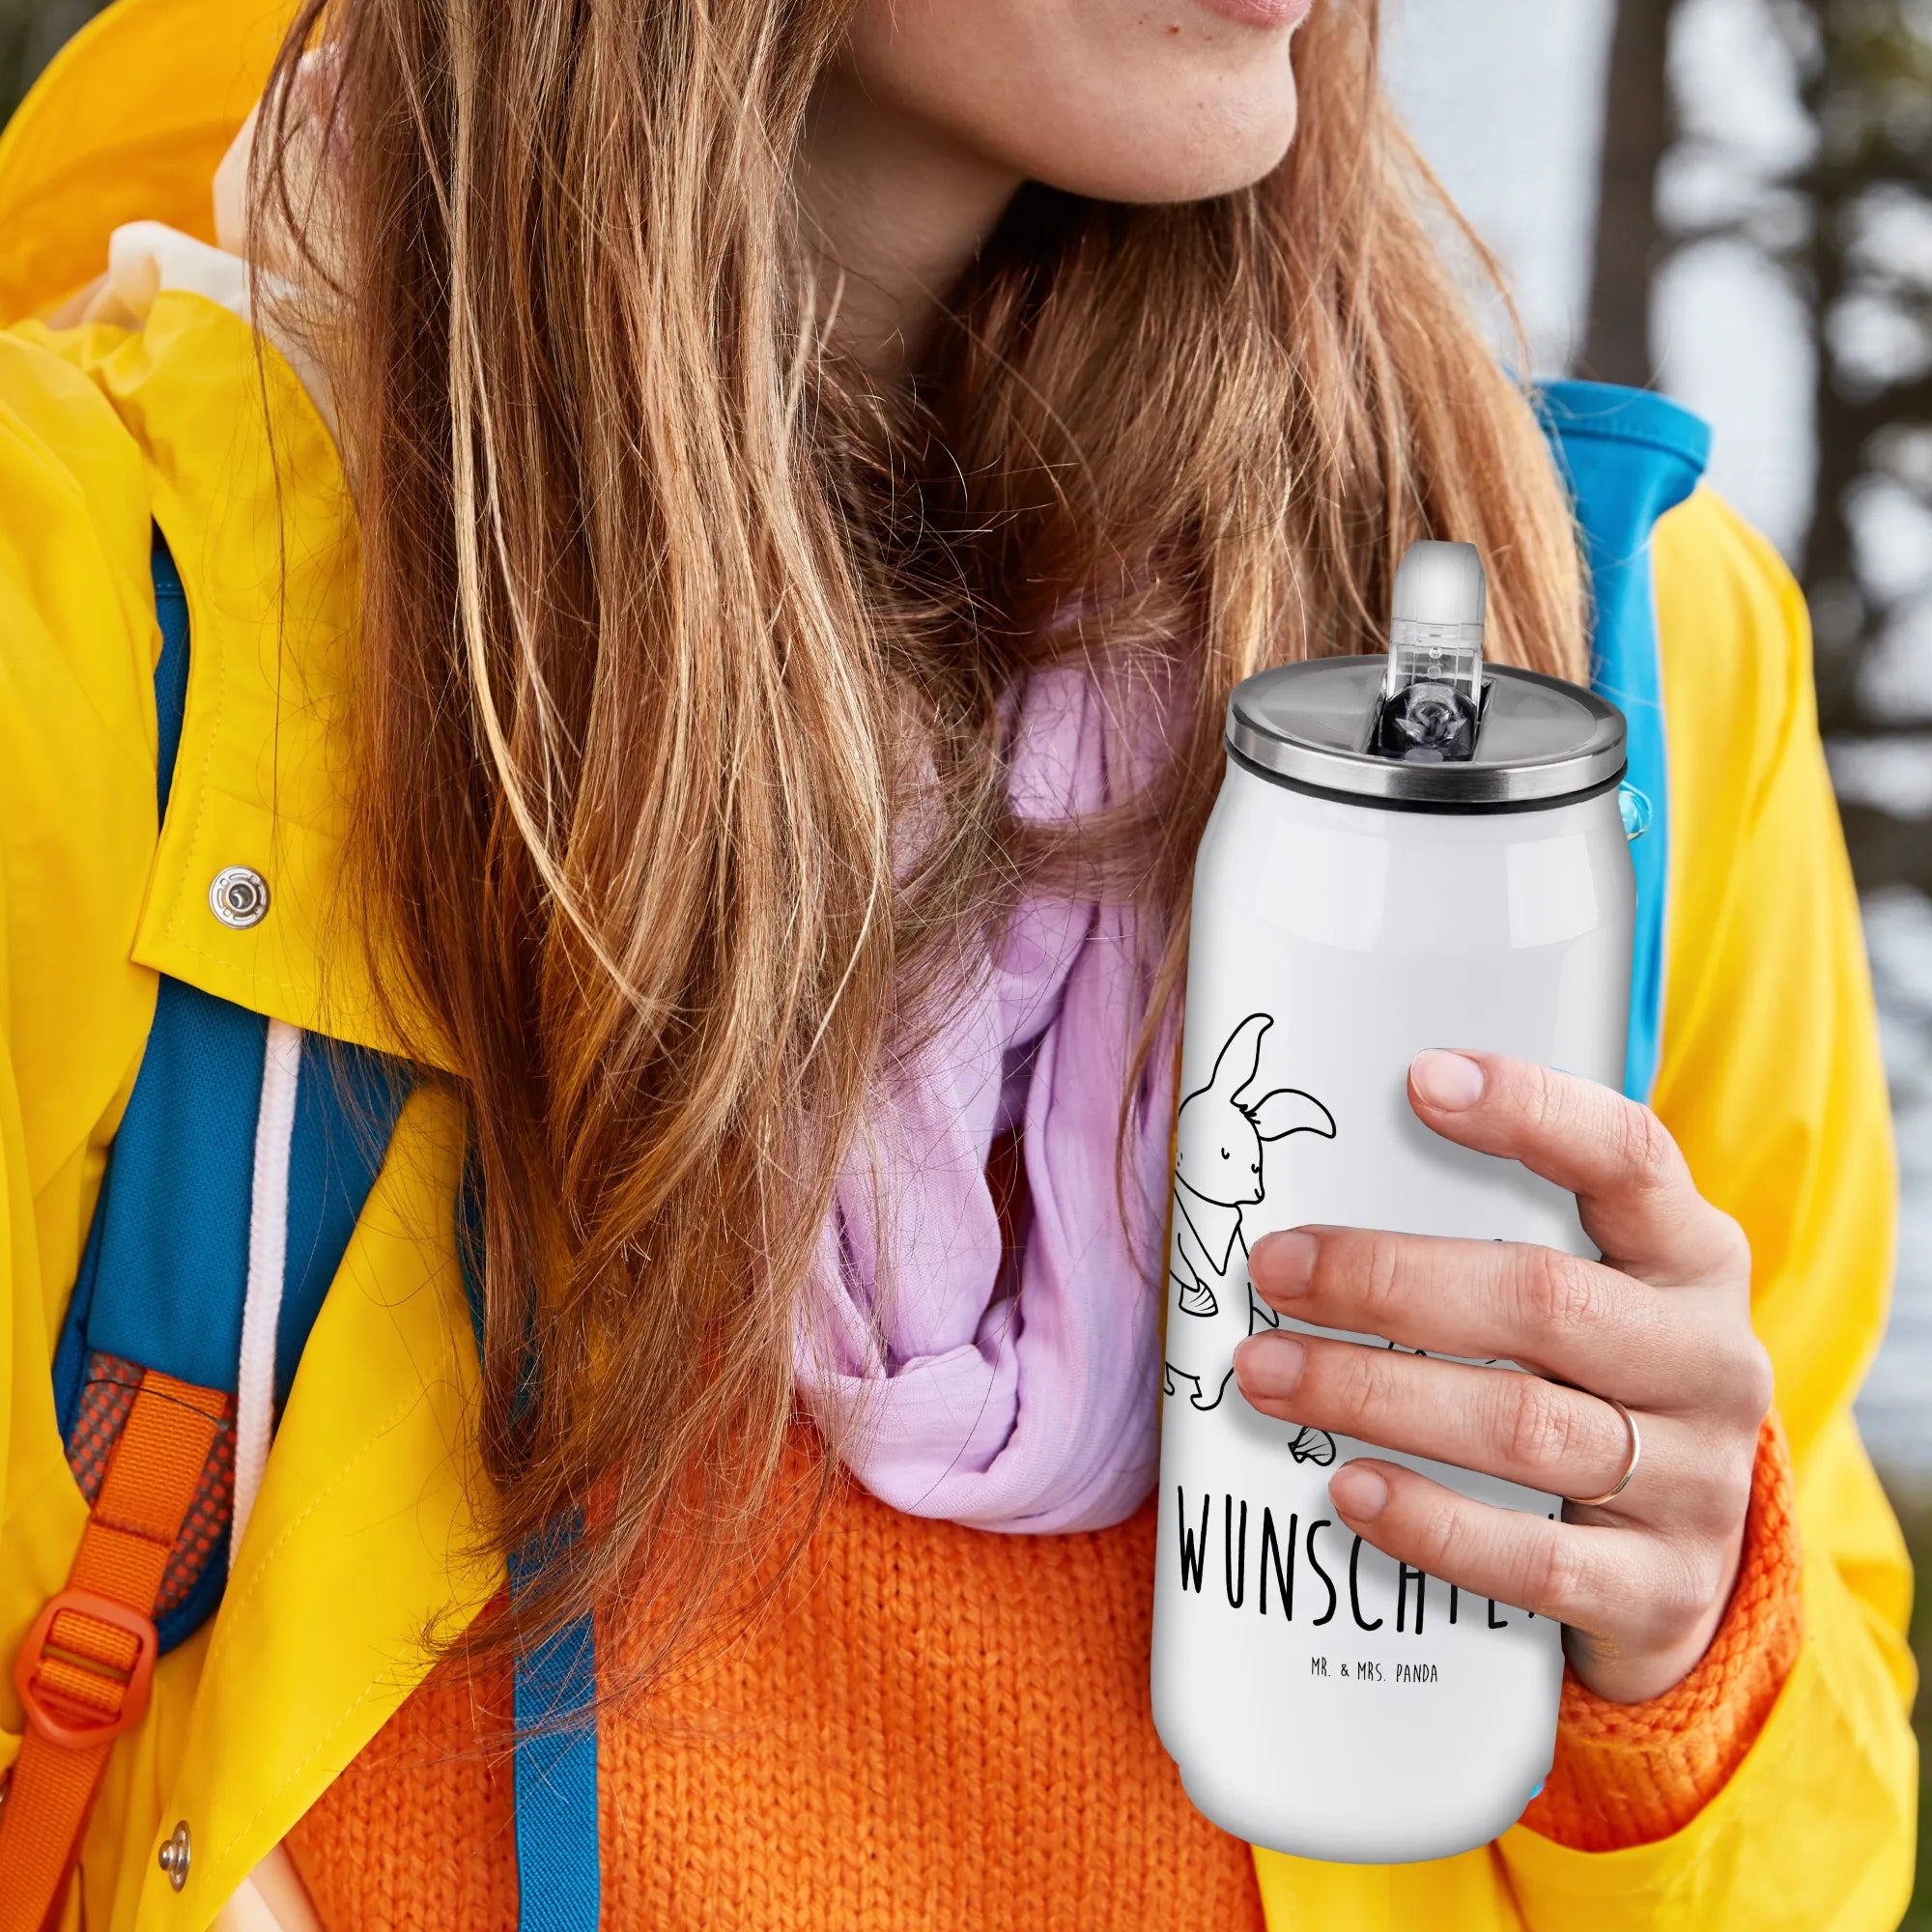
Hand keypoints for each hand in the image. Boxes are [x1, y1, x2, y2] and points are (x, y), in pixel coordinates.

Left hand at [1233, 1049, 1770, 1704]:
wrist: (1674, 1565)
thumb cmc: (1584, 1384)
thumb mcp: (1574, 1295)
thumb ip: (1483, 1237)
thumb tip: (1308, 1196)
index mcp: (1687, 1254)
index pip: (1626, 1155)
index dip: (1530, 1111)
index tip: (1419, 1080)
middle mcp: (1705, 1357)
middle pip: (1544, 1298)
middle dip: (1386, 1281)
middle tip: (1272, 1270)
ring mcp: (1694, 1480)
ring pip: (1525, 1427)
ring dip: (1374, 1394)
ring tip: (1264, 1373)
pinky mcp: (1662, 1591)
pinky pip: (1537, 1561)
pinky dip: (1432, 1523)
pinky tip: (1349, 1490)